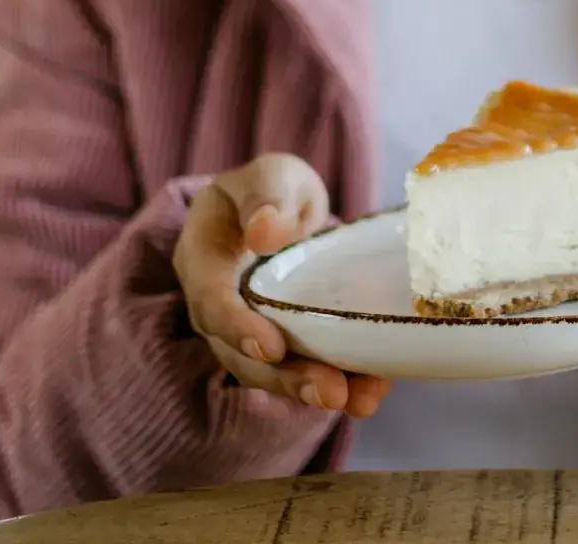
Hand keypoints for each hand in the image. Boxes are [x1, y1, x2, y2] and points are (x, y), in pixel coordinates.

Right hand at [173, 153, 391, 415]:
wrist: (285, 212)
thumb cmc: (272, 191)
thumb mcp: (272, 176)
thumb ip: (266, 196)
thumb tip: (263, 232)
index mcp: (204, 260)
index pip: (210, 301)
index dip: (237, 328)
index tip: (271, 348)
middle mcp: (219, 307)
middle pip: (241, 354)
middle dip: (286, 378)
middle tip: (330, 393)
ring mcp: (250, 332)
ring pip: (273, 372)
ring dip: (314, 389)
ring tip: (358, 400)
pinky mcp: (286, 346)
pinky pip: (305, 369)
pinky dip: (342, 381)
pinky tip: (374, 390)